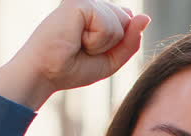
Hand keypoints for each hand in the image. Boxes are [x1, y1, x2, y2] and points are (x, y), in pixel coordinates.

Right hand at [0, 1, 149, 109]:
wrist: (44, 73)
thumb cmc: (71, 68)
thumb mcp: (111, 60)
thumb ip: (131, 41)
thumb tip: (145, 16)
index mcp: (99, 12)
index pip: (129, 21)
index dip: (117, 44)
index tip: (89, 52)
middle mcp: (93, 3)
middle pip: (128, 22)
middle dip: (112, 44)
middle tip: (82, 49)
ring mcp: (87, 0)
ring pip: (121, 24)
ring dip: (103, 44)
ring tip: (78, 44)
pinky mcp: (81, 3)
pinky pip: (109, 26)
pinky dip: (96, 41)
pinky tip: (76, 39)